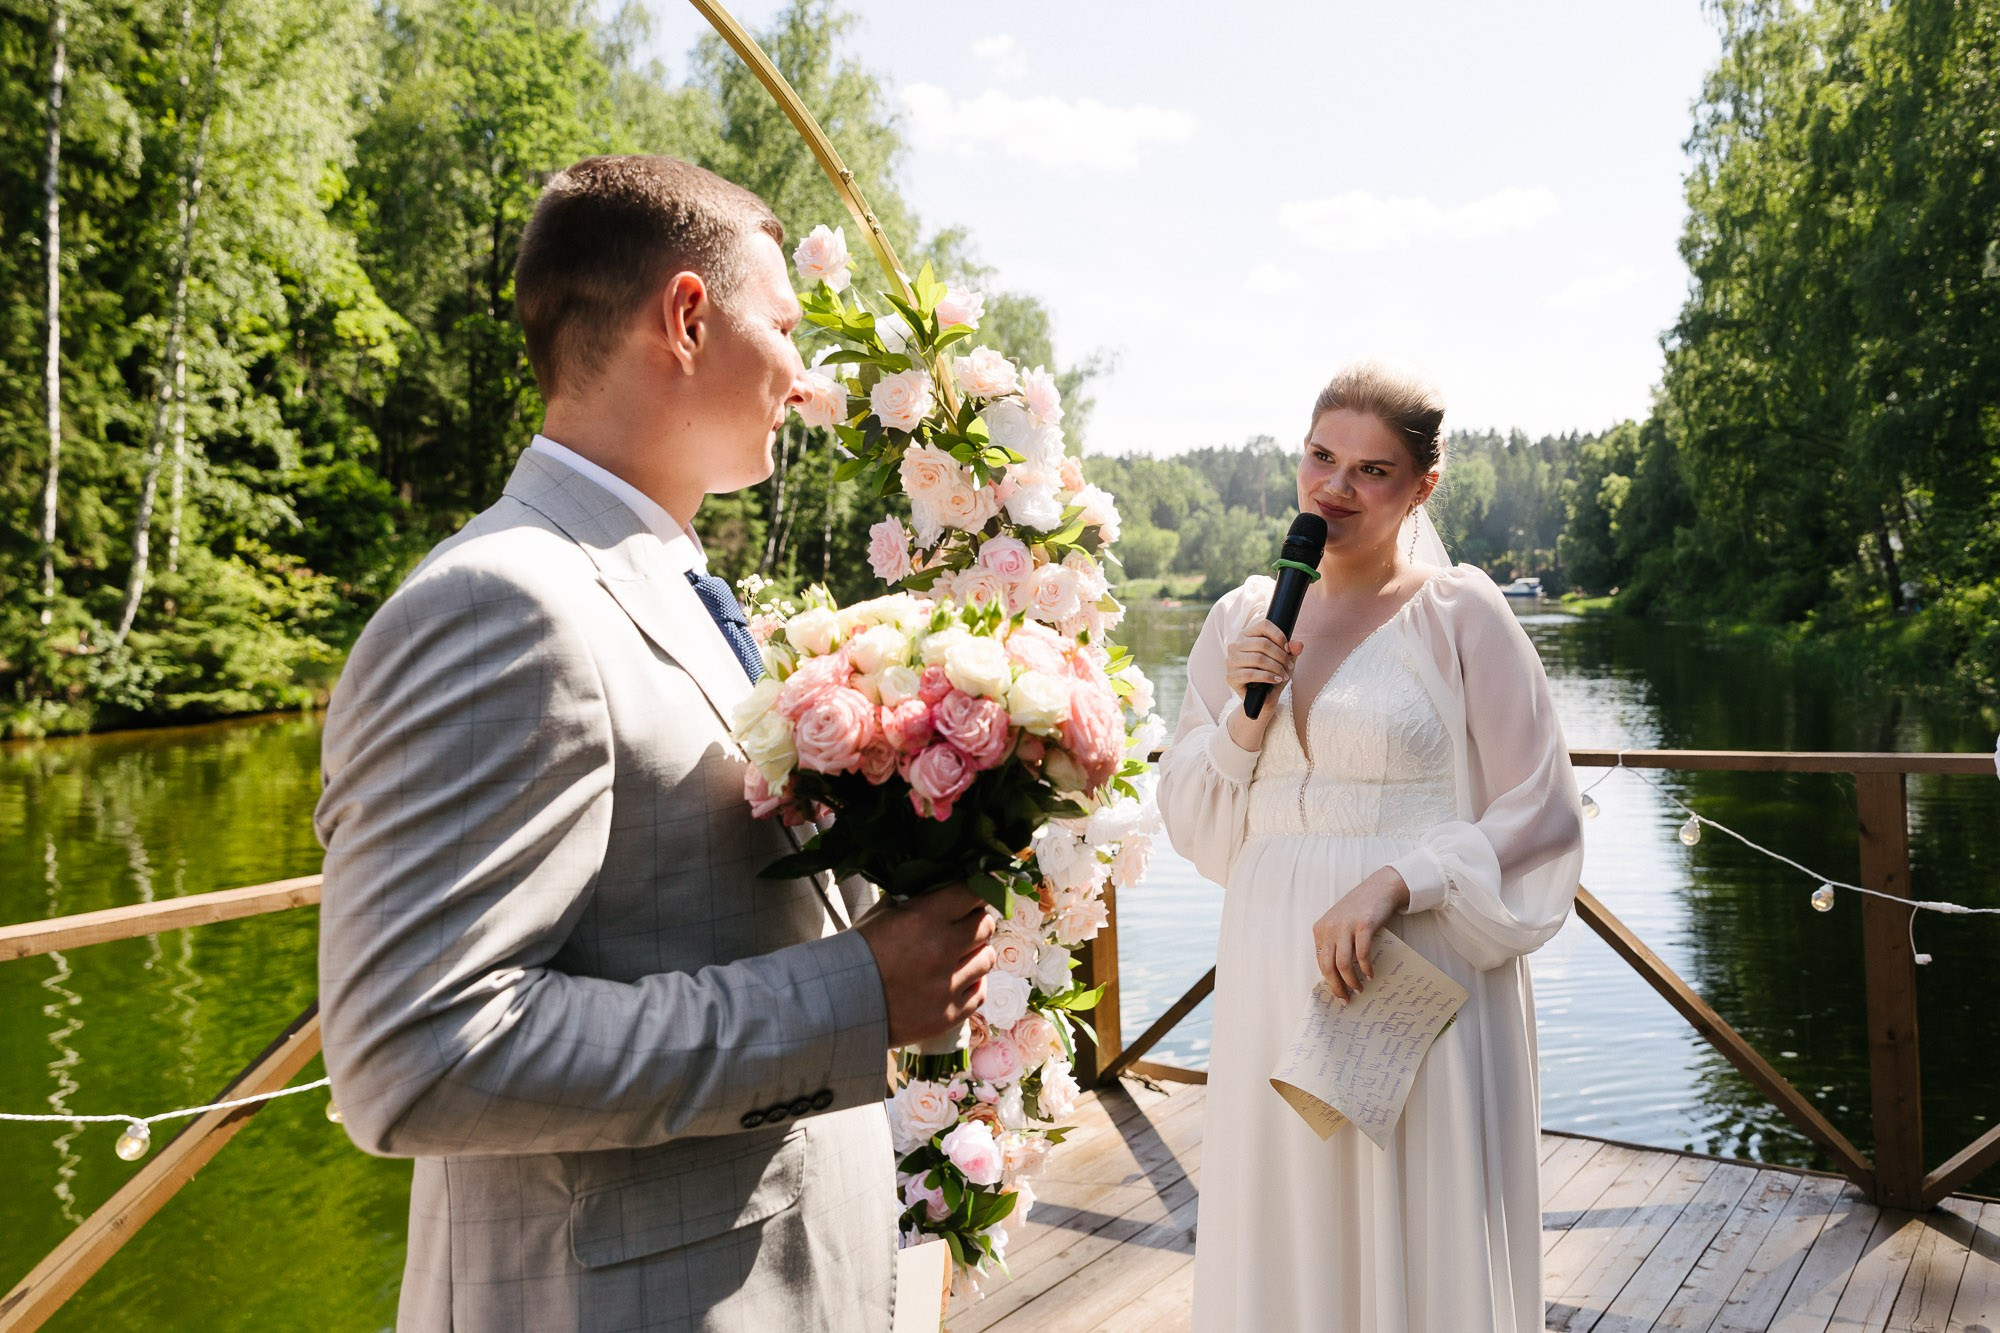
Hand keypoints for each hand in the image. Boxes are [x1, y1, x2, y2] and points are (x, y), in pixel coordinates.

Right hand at [856, 883, 995, 1046]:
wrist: (838, 1003)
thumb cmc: (858, 954)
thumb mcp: (882, 914)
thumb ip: (915, 899)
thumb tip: (941, 884)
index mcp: (924, 918)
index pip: (971, 893)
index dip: (973, 892)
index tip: (970, 895)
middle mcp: (941, 950)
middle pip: (984, 925)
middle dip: (975, 921)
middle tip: (963, 925)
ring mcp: (948, 985)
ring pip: (987, 958)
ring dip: (977, 952)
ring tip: (960, 954)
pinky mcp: (949, 1014)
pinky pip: (980, 991)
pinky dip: (973, 983)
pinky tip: (959, 978)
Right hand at [1223, 619, 1300, 748]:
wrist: (1263, 698)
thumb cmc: (1273, 674)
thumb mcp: (1285, 660)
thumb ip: (1292, 650)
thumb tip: (1298, 644)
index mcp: (1247, 635)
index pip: (1264, 625)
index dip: (1279, 635)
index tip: (1288, 648)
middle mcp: (1235, 645)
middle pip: (1263, 643)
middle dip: (1281, 656)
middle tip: (1290, 666)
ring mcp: (1231, 661)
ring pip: (1258, 659)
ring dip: (1276, 667)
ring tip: (1284, 675)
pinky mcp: (1231, 677)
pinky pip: (1251, 674)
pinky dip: (1268, 677)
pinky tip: (1276, 680)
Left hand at [1311, 868, 1410, 1001]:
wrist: (1379, 887)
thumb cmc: (1360, 909)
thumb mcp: (1339, 923)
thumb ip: (1335, 943)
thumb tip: (1338, 974)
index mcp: (1320, 929)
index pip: (1320, 962)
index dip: (1328, 981)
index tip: (1337, 994)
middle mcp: (1329, 928)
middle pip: (1328, 966)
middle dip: (1337, 987)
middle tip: (1347, 999)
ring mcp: (1346, 926)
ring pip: (1343, 964)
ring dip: (1351, 981)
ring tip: (1359, 989)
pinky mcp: (1363, 926)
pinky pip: (1362, 954)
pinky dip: (1365, 968)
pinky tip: (1370, 975)